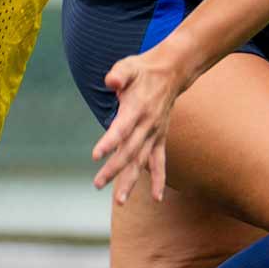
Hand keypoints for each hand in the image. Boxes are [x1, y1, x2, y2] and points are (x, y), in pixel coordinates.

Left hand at [92, 46, 192, 204]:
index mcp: (137, 108)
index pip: (121, 128)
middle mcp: (147, 125)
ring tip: (120, 201)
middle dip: (114, 169)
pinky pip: (159, 162)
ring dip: (131, 181)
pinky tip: (155, 198)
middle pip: (129, 151)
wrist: (172, 72)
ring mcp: (154, 134)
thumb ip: (119, 73)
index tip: (95, 156)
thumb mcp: (129, 66)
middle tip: (97, 184)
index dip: (109, 142)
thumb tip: (110, 80)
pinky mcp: (159, 138)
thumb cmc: (143, 70)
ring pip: (141, 162)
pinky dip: (158, 180)